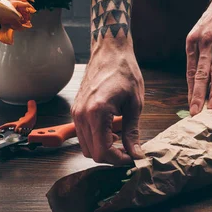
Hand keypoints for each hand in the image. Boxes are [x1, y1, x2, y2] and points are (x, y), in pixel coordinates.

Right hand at [72, 40, 144, 164]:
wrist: (110, 51)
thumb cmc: (125, 72)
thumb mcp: (135, 105)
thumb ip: (132, 132)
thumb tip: (136, 154)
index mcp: (96, 113)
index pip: (102, 152)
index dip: (118, 160)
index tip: (132, 157)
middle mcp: (81, 115)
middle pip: (92, 153)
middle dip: (111, 156)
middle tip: (129, 150)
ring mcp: (76, 112)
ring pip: (86, 146)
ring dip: (103, 148)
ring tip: (122, 137)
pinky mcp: (75, 110)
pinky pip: (83, 134)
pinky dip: (97, 138)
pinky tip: (112, 129)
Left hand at [186, 0, 211, 115]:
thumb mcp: (203, 28)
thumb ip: (201, 50)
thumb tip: (200, 76)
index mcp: (194, 40)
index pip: (191, 71)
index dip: (191, 90)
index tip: (191, 108)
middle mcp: (206, 39)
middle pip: (201, 73)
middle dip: (198, 95)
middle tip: (196, 113)